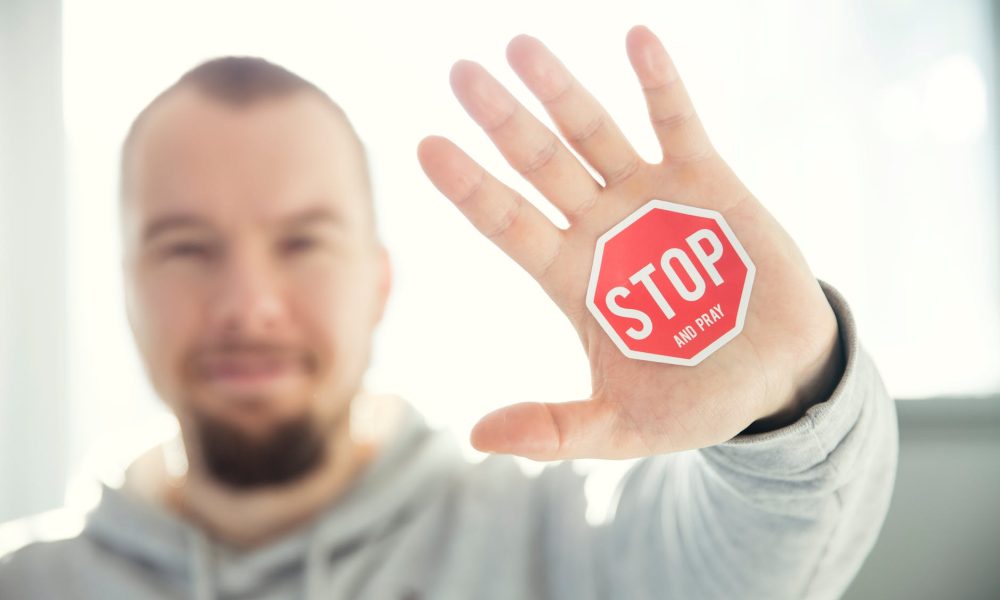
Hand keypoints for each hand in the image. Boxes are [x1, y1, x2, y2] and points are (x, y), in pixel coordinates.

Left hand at [417, 26, 842, 459]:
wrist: (776, 377)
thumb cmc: (694, 399)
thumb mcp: (622, 427)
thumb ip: (555, 428)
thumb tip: (475, 438)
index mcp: (571, 278)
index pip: (508, 223)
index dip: (470, 188)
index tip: (427, 147)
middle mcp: (600, 228)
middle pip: (539, 165)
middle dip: (502, 121)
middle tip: (461, 73)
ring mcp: (649, 198)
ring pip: (593, 133)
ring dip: (561, 91)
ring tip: (520, 46)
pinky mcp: (704, 181)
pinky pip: (677, 122)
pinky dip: (659, 82)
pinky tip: (636, 38)